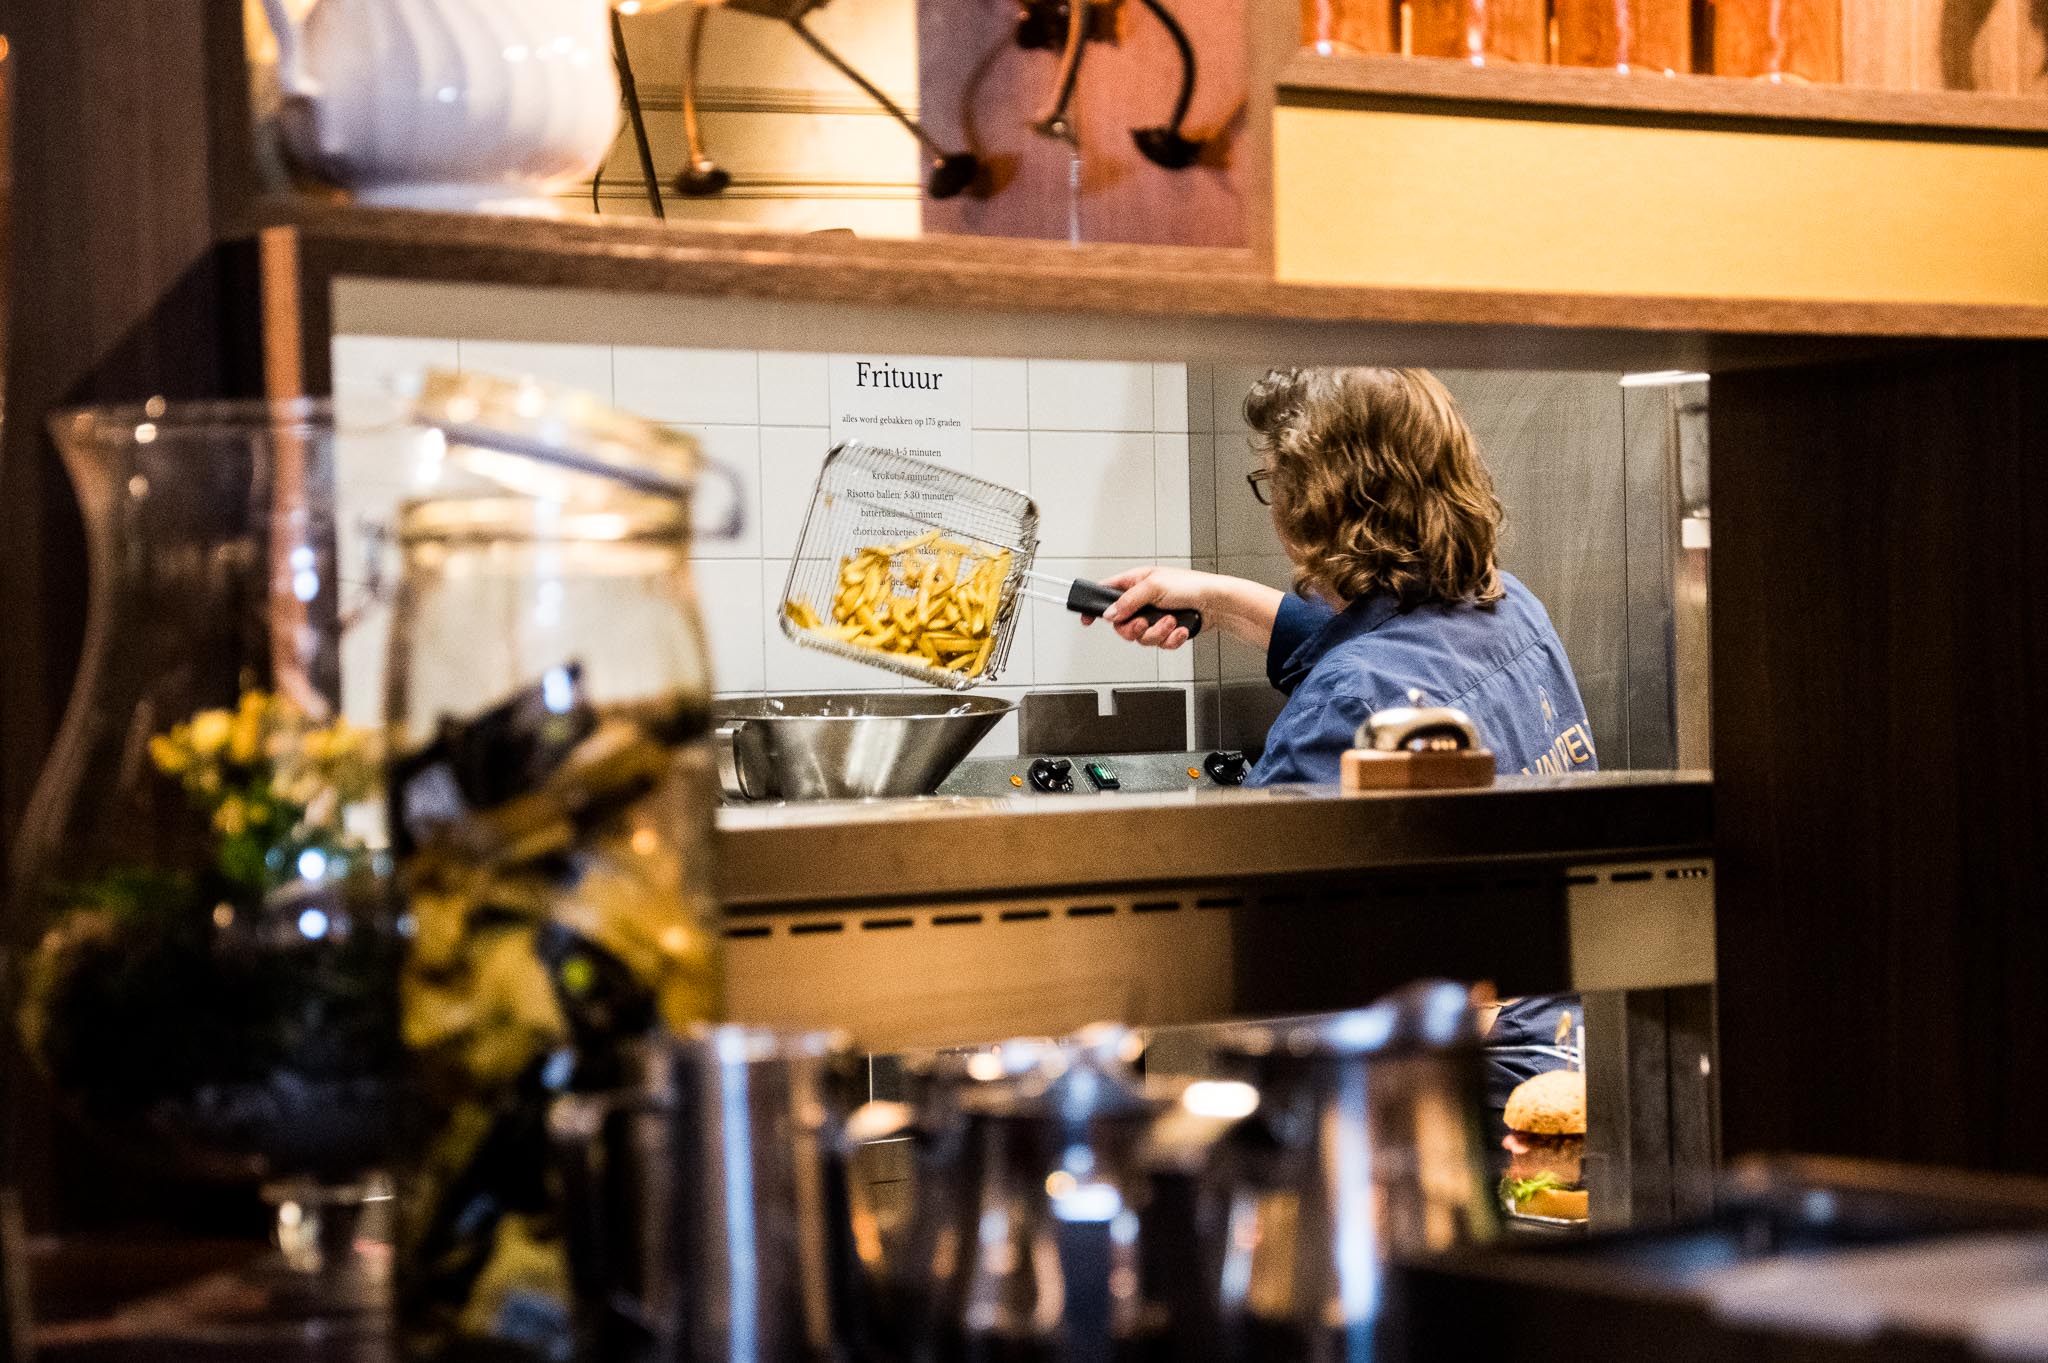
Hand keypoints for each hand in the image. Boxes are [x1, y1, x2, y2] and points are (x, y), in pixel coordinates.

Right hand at [1080, 566, 1283, 650]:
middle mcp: (1142, 601)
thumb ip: (1128, 601)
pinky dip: (1171, 639)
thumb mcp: (1154, 587)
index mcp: (1135, 582)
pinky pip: (1159, 644)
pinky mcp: (1167, 631)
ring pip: (1141, 637)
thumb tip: (1109, 614)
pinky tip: (1181, 629)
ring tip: (1172, 622)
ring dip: (1158, 633)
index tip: (1086, 619)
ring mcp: (1154, 617)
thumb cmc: (1191, 586)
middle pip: (1121, 624)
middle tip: (1144, 624)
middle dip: (1134, 628)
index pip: (1106, 593)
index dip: (1094, 607)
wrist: (1218, 604)